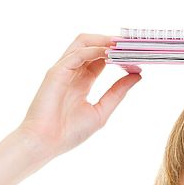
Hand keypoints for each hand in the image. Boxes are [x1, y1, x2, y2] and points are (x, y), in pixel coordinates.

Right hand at [17, 33, 141, 157]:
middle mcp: (72, 72)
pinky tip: (109, 52)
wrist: (46, 143)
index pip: (101, 58)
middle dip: (112, 42)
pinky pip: (77, 54)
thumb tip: (137, 75)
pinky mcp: (56, 72)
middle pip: (92, 45)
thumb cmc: (69, 132)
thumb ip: (117, 92)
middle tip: (132, 43)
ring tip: (123, 43)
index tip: (137, 53)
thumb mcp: (101, 110)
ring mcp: (63, 70)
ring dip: (104, 40)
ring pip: (83, 43)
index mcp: (82, 82)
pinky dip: (94, 50)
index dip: (118, 54)